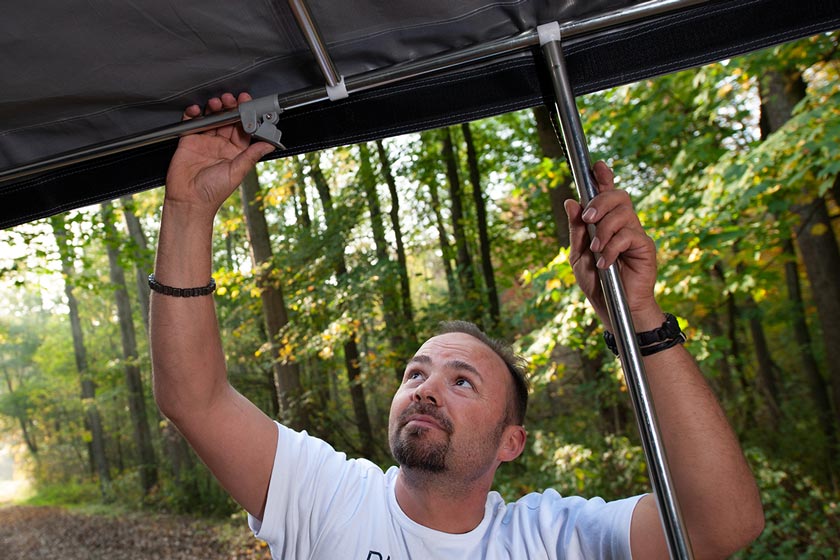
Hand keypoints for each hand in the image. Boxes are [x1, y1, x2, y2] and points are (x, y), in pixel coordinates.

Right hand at [164, 92, 275, 219]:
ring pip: (212, 118)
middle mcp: (222, 145)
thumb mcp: (236, 172)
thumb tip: (270, 145)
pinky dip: (193, 114)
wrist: (188, 201)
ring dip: (214, 108)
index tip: (249, 104)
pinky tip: (197, 110)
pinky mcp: (189, 140)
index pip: (244, 129)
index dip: (247, 116)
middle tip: (231, 100)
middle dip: (230, 107)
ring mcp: (205, 141)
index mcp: (236, 152)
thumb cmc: (212, 193)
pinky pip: (192, 122)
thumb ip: (251, 156)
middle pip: (228, 120)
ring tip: (216, 103)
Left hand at [564, 161, 660, 330]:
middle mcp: (623, 224)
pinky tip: (606, 264)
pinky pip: (629, 236)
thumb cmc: (597, 283)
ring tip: (596, 251)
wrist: (614, 309)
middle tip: (587, 220)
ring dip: (604, 230)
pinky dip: (613, 248)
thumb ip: (577, 230)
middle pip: (618, 196)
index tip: (597, 166)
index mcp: (605, 223)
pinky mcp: (645, 248)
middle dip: (600, 202)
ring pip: (624, 213)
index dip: (603, 177)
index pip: (606, 194)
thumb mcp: (579, 256)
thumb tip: (570, 201)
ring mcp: (636, 234)